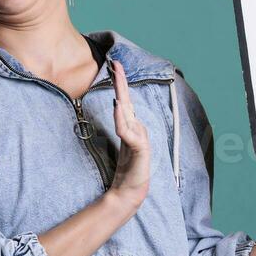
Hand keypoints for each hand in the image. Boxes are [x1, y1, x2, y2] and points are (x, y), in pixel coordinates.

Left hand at [105, 59, 150, 209]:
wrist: (130, 191)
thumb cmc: (127, 170)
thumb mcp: (123, 144)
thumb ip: (124, 127)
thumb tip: (121, 107)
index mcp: (132, 127)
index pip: (125, 102)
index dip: (121, 84)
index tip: (115, 66)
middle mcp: (137, 130)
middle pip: (127, 102)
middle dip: (122, 82)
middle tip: (116, 64)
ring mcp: (140, 139)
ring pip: (127, 114)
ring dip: (122, 95)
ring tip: (116, 78)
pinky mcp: (139, 150)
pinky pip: (128, 133)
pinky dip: (122, 120)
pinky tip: (118, 108)